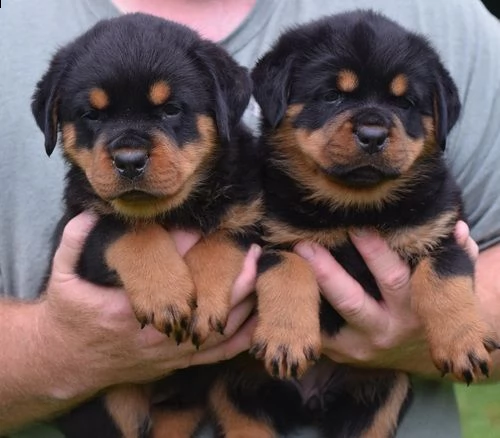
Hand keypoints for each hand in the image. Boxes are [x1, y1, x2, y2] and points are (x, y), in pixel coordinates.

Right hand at [38, 212, 258, 398]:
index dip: (195, 256)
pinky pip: (216, 356)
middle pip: (208, 309)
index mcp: (128, 310)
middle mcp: (155, 335)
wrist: (65, 362)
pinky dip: (241, 339)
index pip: (171, 281)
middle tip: (256, 253)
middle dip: (237, 281)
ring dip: (245, 305)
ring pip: (220, 333)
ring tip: (263, 275)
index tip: (213, 232)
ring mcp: (169, 353)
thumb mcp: (61, 278)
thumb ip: (72, 244)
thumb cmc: (68, 316)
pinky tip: (258, 320)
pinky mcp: (174, 363)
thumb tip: (89, 213)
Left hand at [294, 221, 477, 376]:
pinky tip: (279, 292)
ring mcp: (359, 348)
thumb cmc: (430, 307)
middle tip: (303, 245)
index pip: (392, 278)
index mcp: (412, 310)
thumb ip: (455, 258)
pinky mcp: (340, 356)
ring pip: (326, 323)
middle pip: (351, 301)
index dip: (374, 253)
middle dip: (326, 272)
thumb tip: (457, 229)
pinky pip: (315, 335)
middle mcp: (385, 331)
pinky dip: (298, 314)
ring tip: (283, 267)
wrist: (423, 352)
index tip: (355, 226)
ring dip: (304, 295)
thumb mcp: (447, 285)